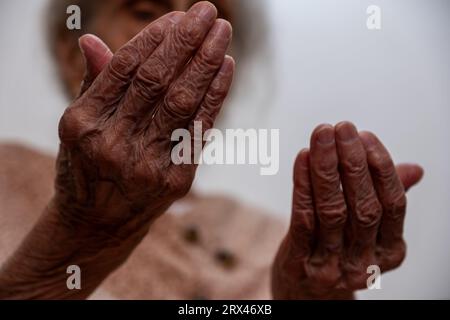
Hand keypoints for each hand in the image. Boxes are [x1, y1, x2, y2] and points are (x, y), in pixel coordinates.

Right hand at [55, 2, 233, 239]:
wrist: (98, 224)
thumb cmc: (85, 169)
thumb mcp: (76, 128)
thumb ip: (93, 84)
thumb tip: (91, 41)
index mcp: (82, 124)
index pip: (126, 68)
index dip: (155, 39)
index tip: (177, 18)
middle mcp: (112, 144)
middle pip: (158, 80)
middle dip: (187, 41)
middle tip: (208, 12)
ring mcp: (146, 165)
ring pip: (183, 102)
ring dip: (207, 62)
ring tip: (223, 33)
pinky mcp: (175, 180)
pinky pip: (200, 130)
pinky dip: (215, 97)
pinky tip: (225, 69)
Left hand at [272, 122, 423, 298]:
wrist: (306, 293)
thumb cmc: (339, 251)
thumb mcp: (367, 232)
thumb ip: (386, 201)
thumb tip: (415, 170)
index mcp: (390, 251)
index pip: (393, 204)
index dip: (381, 167)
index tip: (367, 136)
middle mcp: (365, 261)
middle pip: (363, 206)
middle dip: (353, 162)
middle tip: (342, 128)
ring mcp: (332, 266)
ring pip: (332, 210)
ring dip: (326, 167)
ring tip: (321, 135)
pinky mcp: (300, 263)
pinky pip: (302, 219)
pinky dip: (302, 185)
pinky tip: (302, 158)